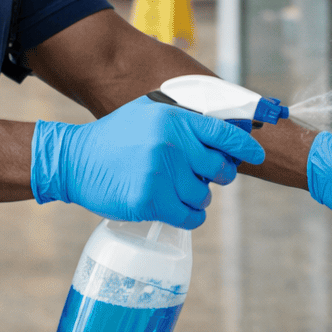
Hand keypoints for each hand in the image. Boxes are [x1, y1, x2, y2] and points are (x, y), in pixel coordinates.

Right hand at [30, 96, 266, 228]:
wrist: (76, 160)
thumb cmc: (116, 137)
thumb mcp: (149, 113)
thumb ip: (184, 118)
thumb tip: (227, 127)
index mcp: (174, 120)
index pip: (224, 134)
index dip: (244, 147)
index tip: (255, 155)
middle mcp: (171, 144)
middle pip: (219, 170)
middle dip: (215, 177)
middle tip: (199, 178)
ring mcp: (160, 172)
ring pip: (203, 196)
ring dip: (195, 199)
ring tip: (174, 191)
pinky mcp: (149, 199)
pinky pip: (188, 217)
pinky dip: (188, 217)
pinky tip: (177, 210)